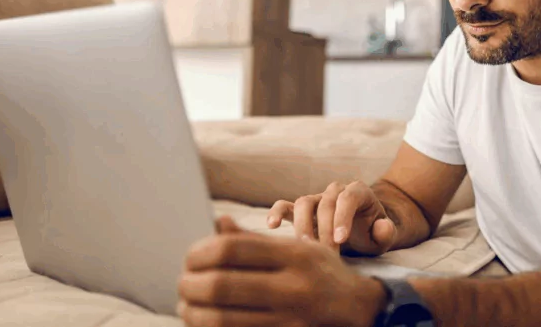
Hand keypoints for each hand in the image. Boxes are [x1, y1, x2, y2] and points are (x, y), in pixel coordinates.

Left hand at [178, 216, 386, 326]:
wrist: (359, 309)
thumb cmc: (321, 271)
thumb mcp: (297, 245)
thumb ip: (254, 239)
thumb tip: (216, 224)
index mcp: (294, 255)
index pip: (232, 249)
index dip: (200, 252)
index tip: (189, 257)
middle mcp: (293, 287)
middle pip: (221, 286)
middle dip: (190, 285)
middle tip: (182, 283)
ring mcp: (289, 319)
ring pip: (222, 320)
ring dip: (194, 313)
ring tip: (186, 305)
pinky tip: (204, 321)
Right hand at [267, 181, 397, 255]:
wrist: (362, 232)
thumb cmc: (372, 234)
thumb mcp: (385, 237)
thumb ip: (387, 232)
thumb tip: (381, 226)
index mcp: (358, 192)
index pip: (348, 198)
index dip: (342, 217)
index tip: (339, 241)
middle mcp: (335, 191)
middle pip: (325, 202)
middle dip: (324, 229)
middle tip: (325, 254)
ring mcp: (317, 199)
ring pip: (303, 202)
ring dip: (303, 226)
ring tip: (304, 248)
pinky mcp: (300, 210)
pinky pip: (285, 206)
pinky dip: (277, 213)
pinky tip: (271, 226)